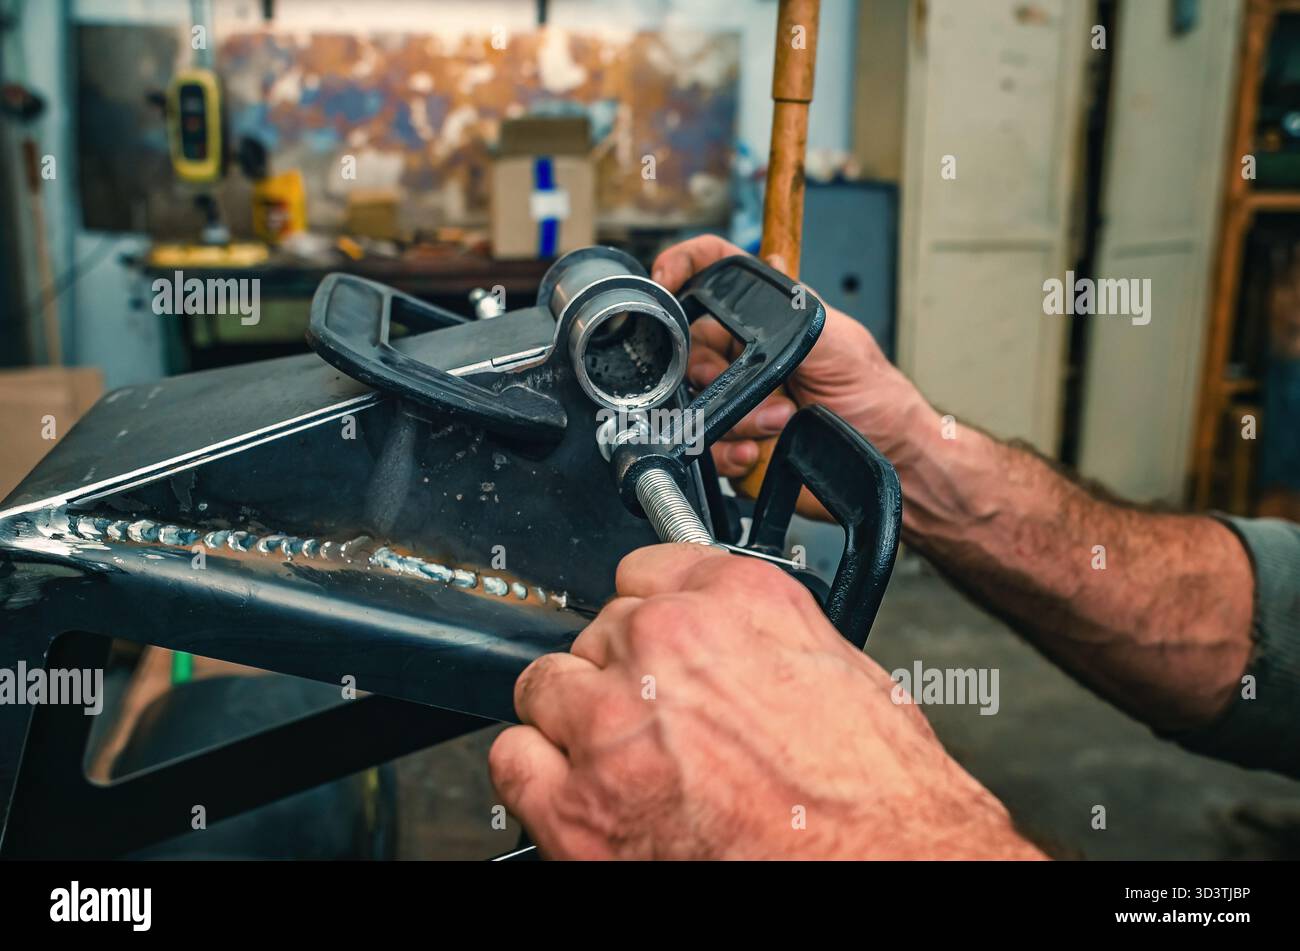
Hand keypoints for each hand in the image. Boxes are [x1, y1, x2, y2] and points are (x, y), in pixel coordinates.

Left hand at [489, 544, 1043, 859]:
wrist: (889, 874)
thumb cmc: (881, 799)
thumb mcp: (843, 673)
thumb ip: (762, 635)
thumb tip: (727, 637)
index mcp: (736, 602)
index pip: (646, 570)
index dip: (650, 613)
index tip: (651, 637)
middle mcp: (667, 647)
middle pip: (598, 631)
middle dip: (621, 674)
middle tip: (654, 720)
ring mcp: (615, 728)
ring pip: (545, 686)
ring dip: (572, 719)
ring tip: (616, 758)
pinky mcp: (579, 808)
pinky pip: (514, 761)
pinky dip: (536, 776)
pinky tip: (577, 793)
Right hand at [651, 236, 936, 492]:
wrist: (889, 461)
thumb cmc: (877, 400)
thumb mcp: (840, 344)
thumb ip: (797, 312)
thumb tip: (768, 269)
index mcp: (767, 323)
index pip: (716, 279)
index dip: (685, 268)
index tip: (666, 277)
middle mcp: (746, 359)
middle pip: (690, 351)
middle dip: (711, 373)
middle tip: (750, 385)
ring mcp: (739, 402)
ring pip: (694, 403)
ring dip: (732, 418)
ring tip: (778, 422)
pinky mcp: (736, 444)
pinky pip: (706, 447)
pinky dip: (727, 452)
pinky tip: (756, 452)